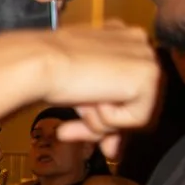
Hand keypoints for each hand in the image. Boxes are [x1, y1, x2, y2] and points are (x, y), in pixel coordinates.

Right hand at [22, 23, 161, 154]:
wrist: (36, 63)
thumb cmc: (45, 69)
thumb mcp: (79, 91)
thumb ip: (99, 112)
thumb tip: (112, 148)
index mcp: (121, 36)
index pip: (125, 88)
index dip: (105, 115)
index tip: (79, 131)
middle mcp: (139, 43)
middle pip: (133, 103)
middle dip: (102, 127)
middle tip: (68, 133)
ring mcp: (147, 57)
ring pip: (135, 114)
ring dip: (101, 121)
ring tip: (79, 106)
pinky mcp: (149, 75)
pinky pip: (137, 119)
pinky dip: (110, 119)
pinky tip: (93, 99)